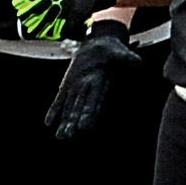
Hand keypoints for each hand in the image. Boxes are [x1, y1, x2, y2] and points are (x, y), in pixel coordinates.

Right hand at [0, 0, 118, 41]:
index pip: (19, 0)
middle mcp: (36, 10)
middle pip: (27, 13)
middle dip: (40, 2)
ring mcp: (47, 21)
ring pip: (37, 25)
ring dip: (50, 12)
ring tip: (63, 2)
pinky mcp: (60, 30)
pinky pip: (53, 33)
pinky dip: (60, 23)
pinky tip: (68, 11)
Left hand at [45, 24, 141, 140]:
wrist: (99, 48)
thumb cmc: (112, 51)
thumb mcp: (120, 53)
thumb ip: (128, 59)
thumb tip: (138, 62)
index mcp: (101, 84)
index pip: (95, 102)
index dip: (89, 114)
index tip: (85, 127)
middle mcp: (88, 91)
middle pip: (80, 109)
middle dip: (74, 122)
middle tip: (68, 136)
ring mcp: (76, 90)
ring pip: (69, 109)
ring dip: (65, 122)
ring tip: (60, 136)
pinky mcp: (66, 87)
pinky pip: (59, 101)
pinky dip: (54, 111)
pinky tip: (47, 123)